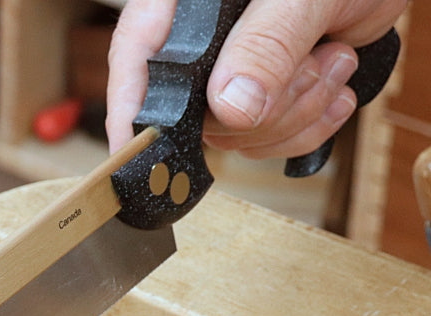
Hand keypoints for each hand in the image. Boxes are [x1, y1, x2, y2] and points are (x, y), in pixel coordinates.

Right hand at [106, 0, 406, 157]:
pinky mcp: (258, 97)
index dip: (129, 109)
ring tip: (331, 59)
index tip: (134, 153)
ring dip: (295, 112)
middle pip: (192, 113)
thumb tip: (229, 107)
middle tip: (310, 65)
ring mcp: (227, 73)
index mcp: (186, 4)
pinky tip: (333, 79)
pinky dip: (309, 124)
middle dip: (261, 108)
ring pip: (232, 135)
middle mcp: (199, 42)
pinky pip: (264, 141)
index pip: (135, 57)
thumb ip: (266, 43)